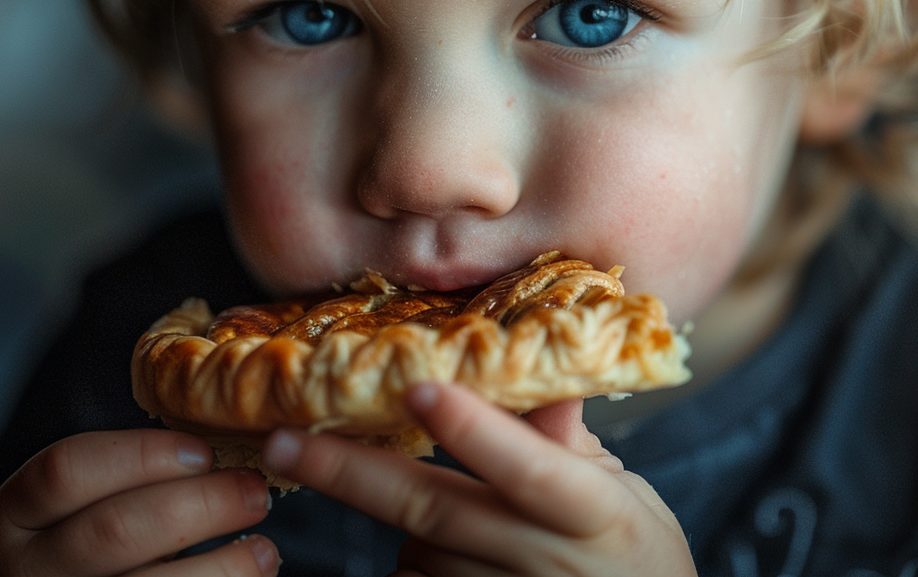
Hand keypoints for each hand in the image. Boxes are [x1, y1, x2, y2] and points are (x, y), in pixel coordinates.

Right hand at [0, 429, 279, 575]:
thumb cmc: (100, 528)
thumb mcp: (92, 495)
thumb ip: (138, 467)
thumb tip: (230, 418)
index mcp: (20, 511)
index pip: (67, 469)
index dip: (141, 455)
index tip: (203, 452)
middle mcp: (29, 566)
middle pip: (113, 530)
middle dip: (199, 506)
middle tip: (254, 492)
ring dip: (221, 565)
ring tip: (265, 549)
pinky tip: (252, 576)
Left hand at [261, 383, 696, 575]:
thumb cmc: (637, 558)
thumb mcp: (624, 493)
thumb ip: (567, 436)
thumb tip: (532, 361)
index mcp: (593, 511)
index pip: (529, 467)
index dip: (475, 432)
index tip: (420, 390)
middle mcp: (544, 561)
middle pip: (434, 510)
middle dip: (351, 473)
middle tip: (281, 442)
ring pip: (413, 549)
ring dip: (401, 517)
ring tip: (432, 503)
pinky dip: (408, 564)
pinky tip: (434, 554)